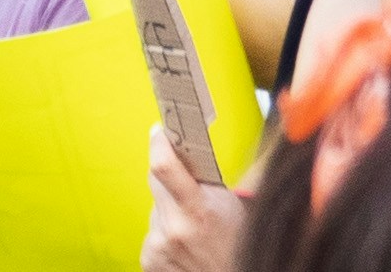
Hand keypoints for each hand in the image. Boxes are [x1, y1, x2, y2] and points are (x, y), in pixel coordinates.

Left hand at [143, 132, 245, 271]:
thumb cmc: (240, 250)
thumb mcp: (236, 210)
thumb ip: (209, 182)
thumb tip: (191, 149)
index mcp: (200, 211)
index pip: (164, 165)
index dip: (159, 143)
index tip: (160, 131)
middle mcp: (175, 229)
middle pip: (156, 181)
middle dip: (169, 176)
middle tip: (187, 185)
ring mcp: (160, 246)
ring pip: (157, 209)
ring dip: (171, 211)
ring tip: (195, 229)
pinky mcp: (150, 260)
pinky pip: (154, 233)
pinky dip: (166, 234)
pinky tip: (185, 246)